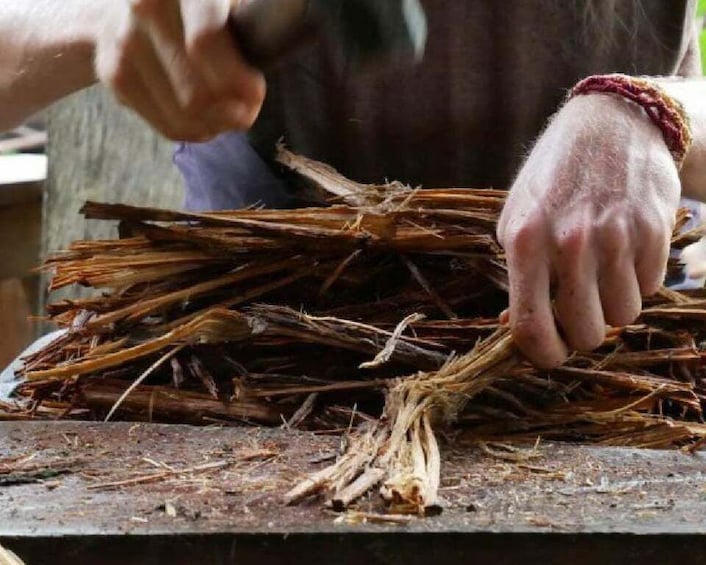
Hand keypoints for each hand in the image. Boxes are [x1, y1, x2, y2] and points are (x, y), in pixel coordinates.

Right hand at [94, 0, 264, 140]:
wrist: (120, 4)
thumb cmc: (194, 8)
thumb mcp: (223, 4)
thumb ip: (248, 28)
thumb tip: (254, 88)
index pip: (204, 42)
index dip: (237, 79)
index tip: (255, 91)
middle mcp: (143, 6)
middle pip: (197, 92)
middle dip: (232, 112)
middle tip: (246, 110)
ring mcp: (123, 42)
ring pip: (184, 116)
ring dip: (216, 126)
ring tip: (228, 116)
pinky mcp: (113, 75)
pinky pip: (167, 126)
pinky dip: (195, 131)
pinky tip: (206, 120)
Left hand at [497, 94, 680, 367]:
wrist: (611, 123)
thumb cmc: (553, 178)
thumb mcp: (517, 219)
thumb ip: (516, 274)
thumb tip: (511, 328)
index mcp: (525, 241)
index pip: (531, 327)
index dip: (541, 355)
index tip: (550, 355)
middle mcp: (570, 243)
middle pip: (586, 333)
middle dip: (582, 332)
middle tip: (578, 311)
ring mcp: (616, 236)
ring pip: (623, 316)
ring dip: (613, 305)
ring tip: (601, 274)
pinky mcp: (654, 230)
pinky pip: (652, 288)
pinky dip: (639, 281)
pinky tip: (624, 252)